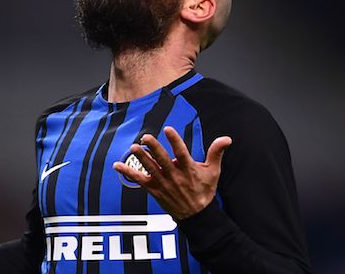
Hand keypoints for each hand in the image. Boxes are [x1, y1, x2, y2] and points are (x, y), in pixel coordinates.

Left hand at [113, 126, 231, 219]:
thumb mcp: (214, 172)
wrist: (197, 216)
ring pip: (150, 169)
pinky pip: (138, 180)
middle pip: (163, 160)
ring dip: (141, 158)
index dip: (175, 141)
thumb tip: (227, 138)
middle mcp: (175, 176)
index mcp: (189, 169)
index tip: (168, 129)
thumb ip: (216, 153)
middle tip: (146, 137)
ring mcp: (163, 183)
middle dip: (154, 149)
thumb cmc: (204, 191)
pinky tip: (117, 165)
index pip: (182, 152)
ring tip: (133, 148)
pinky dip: (127, 173)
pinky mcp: (154, 190)